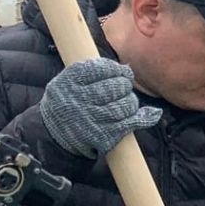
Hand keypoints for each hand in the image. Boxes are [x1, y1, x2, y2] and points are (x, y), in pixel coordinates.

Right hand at [40, 57, 161, 158]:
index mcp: (68, 82)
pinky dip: (145, 118)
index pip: (100, 68)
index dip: (116, 69)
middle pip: (115, 87)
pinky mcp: (101, 136)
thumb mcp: (68, 82)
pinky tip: (152, 114)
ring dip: (131, 103)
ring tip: (125, 103)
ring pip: (125, 105)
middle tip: (122, 89)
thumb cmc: (67, 104)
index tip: (121, 72)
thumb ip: (93, 71)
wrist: (52, 137)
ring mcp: (90, 120)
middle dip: (124, 86)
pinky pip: (130, 123)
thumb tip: (127, 69)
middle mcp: (77, 100)